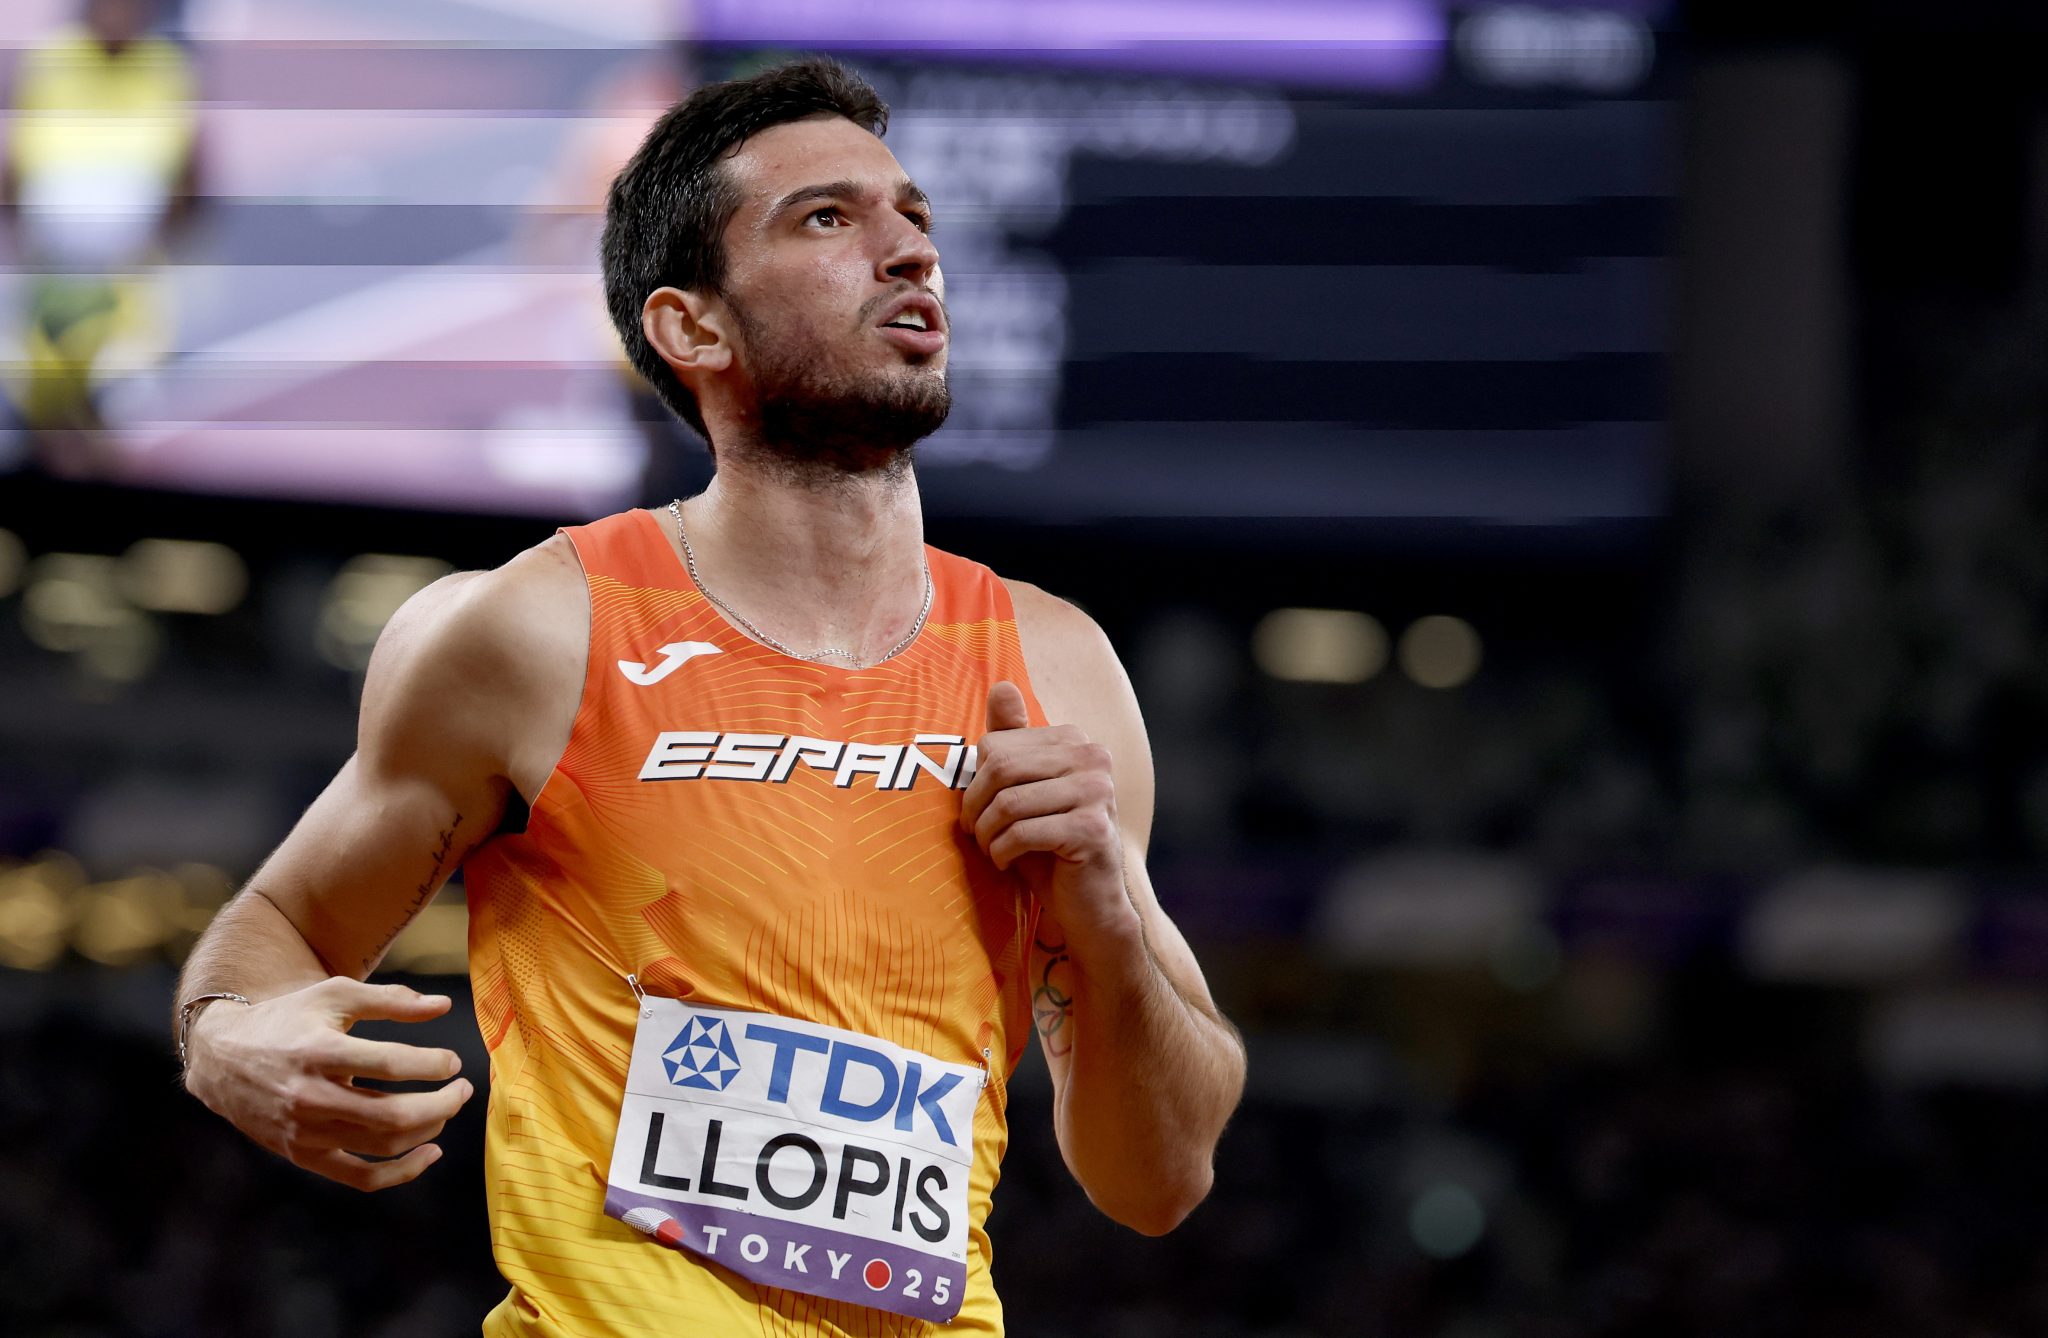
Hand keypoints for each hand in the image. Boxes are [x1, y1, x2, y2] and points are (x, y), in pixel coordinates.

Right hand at [182, 978, 474, 1191]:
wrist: (223, 1058)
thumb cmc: (289, 1019)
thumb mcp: (334, 996)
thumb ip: (390, 1000)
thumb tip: (444, 1007)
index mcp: (319, 1051)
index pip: (388, 1063)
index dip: (431, 1064)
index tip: (452, 1062)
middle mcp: (310, 1095)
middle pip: (391, 1114)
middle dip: (442, 1103)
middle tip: (464, 1088)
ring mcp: (305, 1131)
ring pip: (381, 1145)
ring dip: (428, 1130)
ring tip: (447, 1109)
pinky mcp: (303, 1154)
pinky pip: (359, 1177)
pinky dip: (401, 1172)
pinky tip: (430, 1152)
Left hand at [961, 682, 1138, 947]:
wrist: (1088, 905)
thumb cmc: (1048, 846)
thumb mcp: (1023, 790)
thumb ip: (1012, 740)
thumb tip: (1001, 686)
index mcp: (1077, 742)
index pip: (998, 746)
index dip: (976, 782)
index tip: (979, 811)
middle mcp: (1094, 760)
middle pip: (1001, 769)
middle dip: (976, 807)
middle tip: (977, 833)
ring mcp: (1098, 793)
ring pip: (1009, 803)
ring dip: (988, 835)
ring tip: (993, 850)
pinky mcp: (1092, 830)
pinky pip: (1023, 833)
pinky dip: (1003, 852)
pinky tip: (1008, 862)